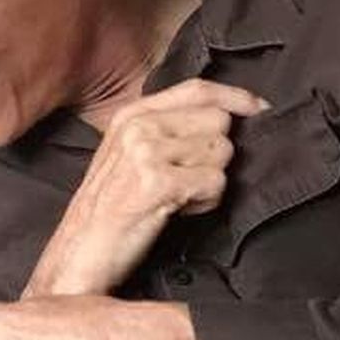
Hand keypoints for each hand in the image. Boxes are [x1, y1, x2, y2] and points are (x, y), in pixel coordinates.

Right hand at [26, 79, 267, 296]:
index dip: (235, 96)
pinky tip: (179, 210)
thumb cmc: (110, 206)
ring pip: (222, 153)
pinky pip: (216, 182)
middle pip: (218, 122)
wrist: (80, 250)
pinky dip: (206, 202)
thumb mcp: (129, 153)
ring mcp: (146, 151)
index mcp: (131, 114)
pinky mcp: (158, 181)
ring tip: (179, 197)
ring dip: (210, 181)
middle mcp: (138, 126)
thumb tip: (224, 115)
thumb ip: (167, 128)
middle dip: (215, 154)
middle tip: (187, 179)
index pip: (197, 90)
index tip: (259, 107)